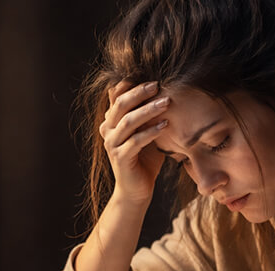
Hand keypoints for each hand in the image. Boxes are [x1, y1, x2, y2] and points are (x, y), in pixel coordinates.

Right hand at [99, 80, 170, 206]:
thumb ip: (148, 115)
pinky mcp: (120, 158)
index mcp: (111, 121)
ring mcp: (112, 144)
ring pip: (128, 121)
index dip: (132, 84)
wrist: (137, 190)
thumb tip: (164, 91)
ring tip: (167, 102)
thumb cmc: (145, 160)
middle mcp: (108, 130)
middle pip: (121, 104)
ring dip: (149, 110)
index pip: (117, 96)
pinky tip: (165, 125)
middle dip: (140, 92)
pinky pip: (136, 140)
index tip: (152, 76)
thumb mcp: (147, 132)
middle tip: (158, 85)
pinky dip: (151, 131)